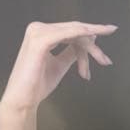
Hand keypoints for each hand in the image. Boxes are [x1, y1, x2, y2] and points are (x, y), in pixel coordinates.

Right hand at [0, 20, 116, 117]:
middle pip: (75, 31)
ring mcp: (38, 33)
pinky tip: (94, 36)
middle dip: (93, 47)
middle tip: (106, 61)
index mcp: (41, 34)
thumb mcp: (60, 65)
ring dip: (91, 49)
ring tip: (103, 62)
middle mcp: (38, 29)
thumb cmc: (38, 85)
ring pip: (75, 33)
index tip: (104, 55)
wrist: (23, 100)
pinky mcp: (40, 41)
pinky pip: (68, 34)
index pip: (71, 33)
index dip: (88, 43)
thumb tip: (89, 40)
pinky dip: (82, 34)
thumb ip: (72, 52)